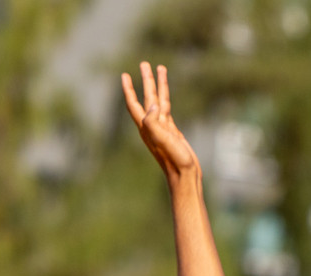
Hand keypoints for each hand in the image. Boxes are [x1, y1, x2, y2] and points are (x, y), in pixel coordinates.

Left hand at [121, 61, 198, 180]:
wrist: (185, 176)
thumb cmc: (174, 161)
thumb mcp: (163, 140)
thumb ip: (154, 123)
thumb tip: (153, 105)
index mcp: (146, 128)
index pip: (134, 104)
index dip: (129, 90)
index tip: (125, 75)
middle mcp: (152, 126)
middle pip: (147, 98)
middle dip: (146, 81)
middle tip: (144, 64)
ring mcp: (163, 128)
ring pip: (159, 101)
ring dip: (158, 86)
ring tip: (160, 69)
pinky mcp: (172, 131)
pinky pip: (167, 109)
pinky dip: (166, 98)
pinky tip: (165, 94)